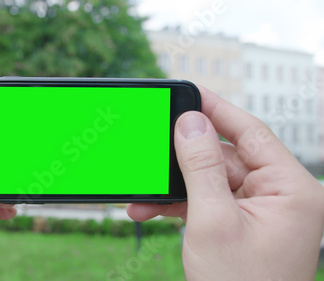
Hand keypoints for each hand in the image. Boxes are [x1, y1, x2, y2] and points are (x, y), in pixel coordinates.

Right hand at [127, 86, 323, 279]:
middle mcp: (280, 196)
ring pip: (211, 180)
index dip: (217, 110)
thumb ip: (201, 167)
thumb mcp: (213, 222)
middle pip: (226, 156)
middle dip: (183, 159)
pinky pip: (208, 200)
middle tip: (152, 148)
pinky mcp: (241, 224)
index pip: (252, 133)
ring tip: (143, 195)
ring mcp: (260, 211)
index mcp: (292, 191)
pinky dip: (180, 204)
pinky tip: (152, 208)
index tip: (188, 92)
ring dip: (175, 187)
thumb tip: (190, 124)